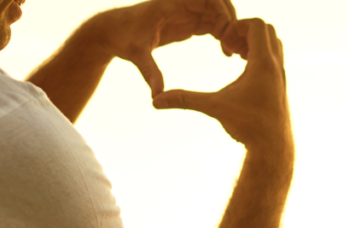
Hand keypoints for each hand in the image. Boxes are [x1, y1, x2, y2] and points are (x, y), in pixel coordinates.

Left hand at [98, 0, 237, 96]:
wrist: (114, 33)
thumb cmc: (123, 39)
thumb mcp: (137, 56)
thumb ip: (150, 73)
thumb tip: (157, 97)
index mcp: (171, 2)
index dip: (221, 9)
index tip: (226, 32)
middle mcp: (181, 4)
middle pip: (217, 2)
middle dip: (230, 20)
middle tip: (234, 44)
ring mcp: (186, 12)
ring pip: (217, 13)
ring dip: (229, 29)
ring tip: (232, 53)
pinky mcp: (187, 22)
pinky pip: (212, 23)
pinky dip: (222, 34)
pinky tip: (227, 54)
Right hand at [153, 18, 290, 152]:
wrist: (272, 148)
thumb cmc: (248, 127)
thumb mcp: (214, 108)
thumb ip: (185, 100)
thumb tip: (156, 101)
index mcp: (263, 64)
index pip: (257, 24)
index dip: (237, 27)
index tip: (224, 43)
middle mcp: (276, 66)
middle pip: (268, 29)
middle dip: (246, 32)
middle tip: (229, 47)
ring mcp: (281, 75)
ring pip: (274, 43)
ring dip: (255, 43)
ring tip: (236, 56)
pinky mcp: (281, 85)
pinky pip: (274, 58)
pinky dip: (260, 56)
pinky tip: (243, 71)